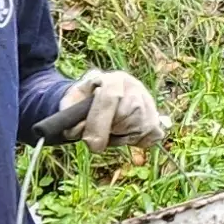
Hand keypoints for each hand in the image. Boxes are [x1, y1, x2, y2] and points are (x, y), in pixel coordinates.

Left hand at [52, 69, 169, 146]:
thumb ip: (71, 119)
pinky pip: (153, 134)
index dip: (100, 123)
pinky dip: (140, 140)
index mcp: (111, 78)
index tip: (92, 144)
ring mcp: (147, 99)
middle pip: (128, 114)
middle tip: (101, 134)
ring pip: (143, 126)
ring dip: (125, 137)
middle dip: (112, 130)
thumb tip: (83, 133)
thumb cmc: (80, 102)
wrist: (96, 96)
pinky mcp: (154, 114)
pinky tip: (127, 135)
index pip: (110, 98)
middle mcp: (133, 85)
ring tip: (113, 132)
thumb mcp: (69, 105)